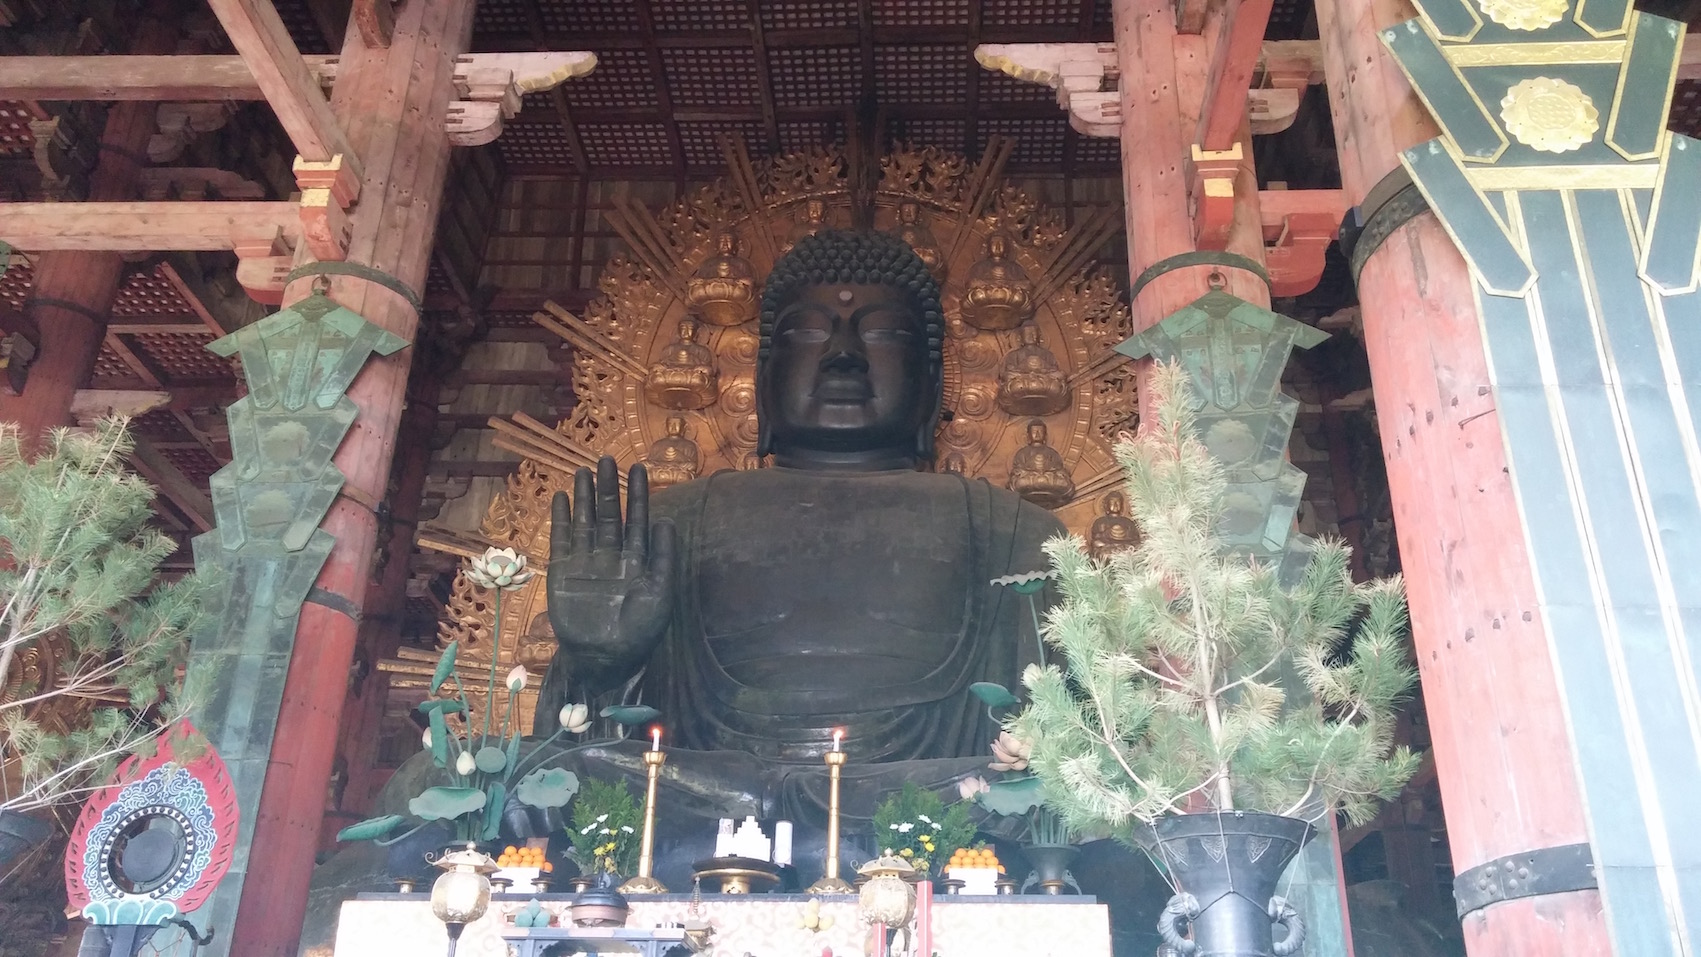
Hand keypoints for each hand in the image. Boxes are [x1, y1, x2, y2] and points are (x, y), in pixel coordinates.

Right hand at [546, 457, 676, 694]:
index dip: (638, 495)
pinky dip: (562, 520)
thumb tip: (666, 521)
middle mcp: (611, 556)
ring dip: (585, 497)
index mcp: (637, 560)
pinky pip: (562, 540)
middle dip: (609, 488)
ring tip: (584, 470)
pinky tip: (563, 498)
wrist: (605, 657)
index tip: (639, 468)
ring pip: (586, 521)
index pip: (638, 519)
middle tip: (607, 459)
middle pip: (610, 514)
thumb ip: (663, 558)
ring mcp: (587, 562)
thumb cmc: (639, 630)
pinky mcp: (564, 572)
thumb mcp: (660, 593)